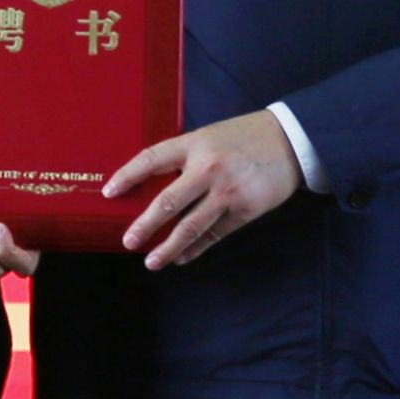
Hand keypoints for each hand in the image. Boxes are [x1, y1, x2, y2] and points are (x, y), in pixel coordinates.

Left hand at [107, 110, 301, 269]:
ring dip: (168, 247)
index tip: (109, 192)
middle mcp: (208, 168)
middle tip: (128, 241)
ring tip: (151, 262)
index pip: (151, 159)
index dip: (127, 176)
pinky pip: (214, 235)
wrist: (290, 141)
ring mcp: (227, 191)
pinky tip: (182, 258)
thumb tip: (153, 185)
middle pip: (168, 201)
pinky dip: (195, 250)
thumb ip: (185, 158)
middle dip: (145, 225)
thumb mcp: (209, 137)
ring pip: (190, 226)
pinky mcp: (244, 210)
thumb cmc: (243, 137)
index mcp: (194, 144)